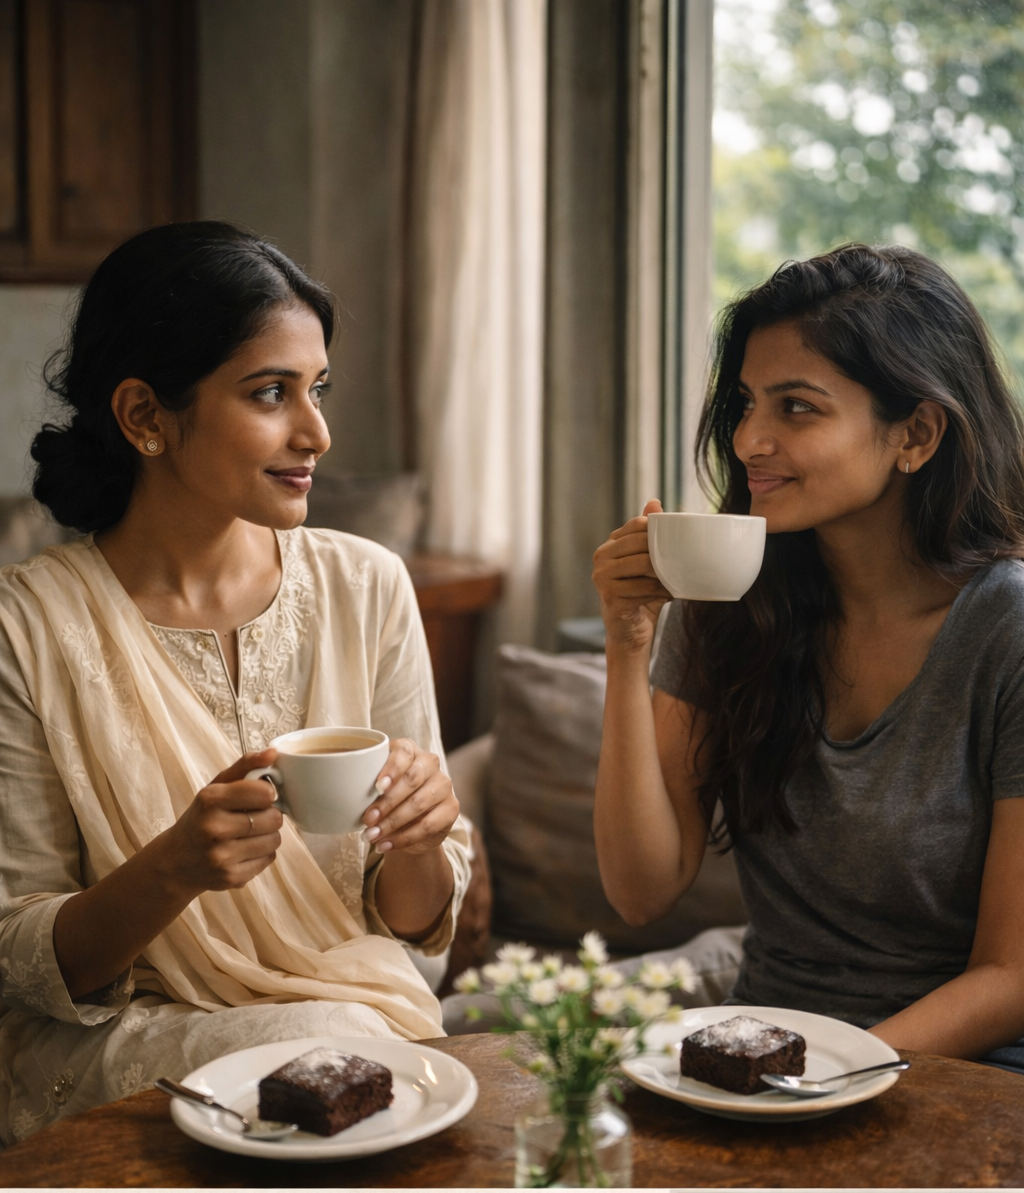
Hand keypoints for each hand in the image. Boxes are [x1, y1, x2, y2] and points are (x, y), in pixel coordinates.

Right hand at [155, 749, 283, 898]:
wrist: (176, 861)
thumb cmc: (201, 817)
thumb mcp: (215, 787)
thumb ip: (245, 766)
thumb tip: (273, 753)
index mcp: (210, 800)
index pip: (264, 792)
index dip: (267, 793)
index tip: (259, 796)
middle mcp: (214, 830)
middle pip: (274, 818)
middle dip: (269, 815)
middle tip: (253, 816)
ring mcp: (222, 857)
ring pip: (275, 840)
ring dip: (268, 835)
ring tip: (248, 833)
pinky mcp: (232, 878)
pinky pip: (269, 859)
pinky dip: (262, 853)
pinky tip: (243, 850)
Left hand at [362, 739, 458, 855]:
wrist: (409, 825)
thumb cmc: (387, 798)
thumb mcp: (377, 788)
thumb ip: (368, 786)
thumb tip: (349, 796)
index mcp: (410, 750)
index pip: (404, 752)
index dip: (391, 769)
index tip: (376, 787)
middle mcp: (430, 763)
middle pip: (412, 779)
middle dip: (387, 802)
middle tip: (367, 819)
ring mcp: (444, 785)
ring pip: (419, 803)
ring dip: (392, 822)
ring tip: (372, 835)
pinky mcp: (451, 808)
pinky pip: (428, 825)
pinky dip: (403, 838)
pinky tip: (386, 844)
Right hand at [592, 498, 671, 652]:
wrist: (631, 630)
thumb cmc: (641, 593)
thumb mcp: (647, 561)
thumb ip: (649, 534)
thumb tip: (654, 502)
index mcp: (610, 545)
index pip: (637, 525)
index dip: (659, 531)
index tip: (676, 541)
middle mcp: (601, 557)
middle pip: (640, 543)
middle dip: (663, 552)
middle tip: (682, 561)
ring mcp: (601, 577)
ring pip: (643, 564)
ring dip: (664, 573)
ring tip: (676, 579)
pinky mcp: (609, 596)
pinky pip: (643, 587)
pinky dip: (660, 591)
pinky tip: (668, 594)